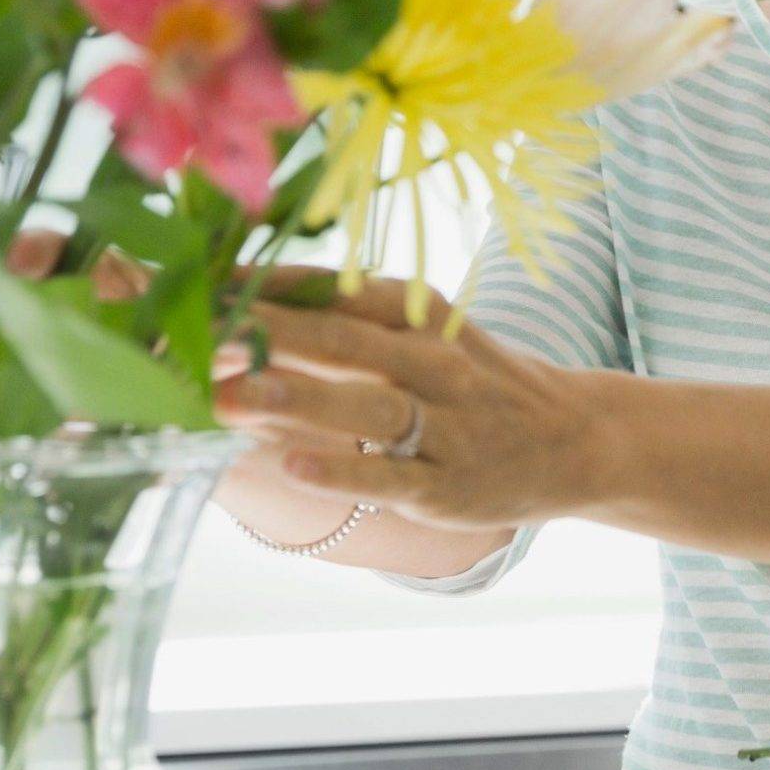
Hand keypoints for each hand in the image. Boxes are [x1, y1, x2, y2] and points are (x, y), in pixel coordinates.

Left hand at [212, 276, 588, 531]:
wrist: (577, 439)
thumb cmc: (477, 384)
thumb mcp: (427, 333)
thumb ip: (346, 320)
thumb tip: (240, 306)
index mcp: (423, 317)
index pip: (339, 292)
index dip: (267, 288)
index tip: (197, 283)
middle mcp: (434, 364)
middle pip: (343, 343)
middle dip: (265, 338)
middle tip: (192, 332)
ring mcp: (445, 427)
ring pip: (366, 408)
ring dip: (295, 400)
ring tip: (226, 396)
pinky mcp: (447, 486)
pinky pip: (390, 476)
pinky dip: (342, 470)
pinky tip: (293, 466)